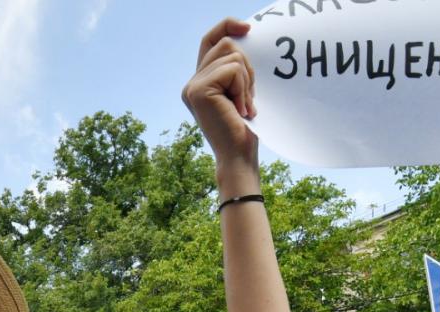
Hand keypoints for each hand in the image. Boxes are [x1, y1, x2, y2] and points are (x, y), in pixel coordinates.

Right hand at [182, 19, 258, 178]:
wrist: (238, 157)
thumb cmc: (244, 130)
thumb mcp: (240, 92)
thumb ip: (235, 69)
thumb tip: (243, 35)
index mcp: (200, 82)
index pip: (210, 40)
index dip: (227, 26)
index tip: (247, 27)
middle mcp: (191, 82)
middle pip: (225, 44)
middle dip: (246, 68)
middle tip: (248, 98)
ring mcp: (192, 86)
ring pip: (232, 56)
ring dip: (246, 81)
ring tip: (243, 106)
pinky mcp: (199, 90)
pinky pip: (232, 70)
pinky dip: (243, 88)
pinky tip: (240, 109)